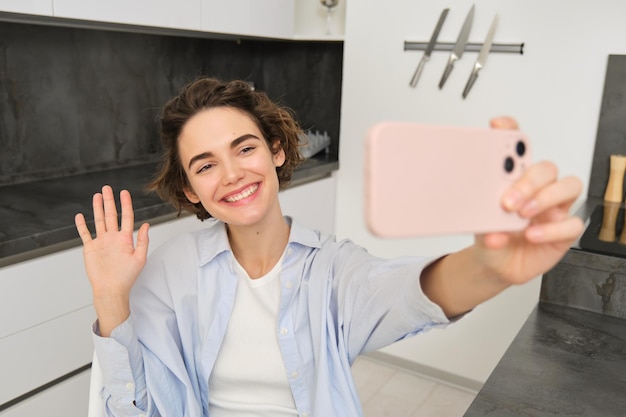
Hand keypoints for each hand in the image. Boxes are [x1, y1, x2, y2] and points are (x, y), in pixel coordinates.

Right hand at [75, 185, 148, 334]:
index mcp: (126, 239)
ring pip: (99, 221)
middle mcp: (113, 238)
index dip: (126, 205)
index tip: (124, 192)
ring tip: (97, 196)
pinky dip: (82, 225)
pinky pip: (85, 234)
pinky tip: (81, 215)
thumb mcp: (139, 258)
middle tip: (108, 188)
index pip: (126, 217)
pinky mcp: (90, 248)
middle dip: (110, 201)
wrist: (111, 290)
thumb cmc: (127, 277)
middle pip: (111, 215)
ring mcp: (101, 242)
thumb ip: (142, 241)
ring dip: (98, 208)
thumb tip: (147, 225)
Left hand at [475, 117, 583, 284]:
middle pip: (546, 168)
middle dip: (528, 180)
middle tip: (508, 200)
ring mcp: (554, 208)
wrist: (495, 265)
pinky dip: (551, 229)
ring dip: (544, 198)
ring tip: (522, 214)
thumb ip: (483, 224)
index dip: (511, 132)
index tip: (497, 126)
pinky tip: (532, 235)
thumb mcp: (479, 227)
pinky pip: (572, 223)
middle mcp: (538, 189)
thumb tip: (491, 230)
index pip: (519, 148)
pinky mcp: (564, 231)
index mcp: (515, 179)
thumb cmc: (491, 236)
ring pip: (568, 186)